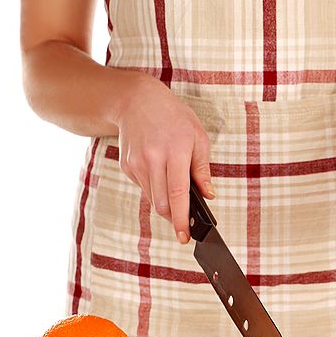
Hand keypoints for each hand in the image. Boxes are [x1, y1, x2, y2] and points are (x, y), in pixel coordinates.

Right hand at [114, 78, 213, 242]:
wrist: (136, 100)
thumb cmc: (173, 116)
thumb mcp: (197, 136)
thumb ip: (202, 169)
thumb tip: (209, 195)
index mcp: (174, 152)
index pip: (178, 194)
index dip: (181, 219)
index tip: (184, 236)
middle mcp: (152, 159)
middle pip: (162, 204)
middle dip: (174, 217)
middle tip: (185, 220)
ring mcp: (136, 164)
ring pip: (152, 199)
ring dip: (166, 203)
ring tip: (174, 186)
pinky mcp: (127, 166)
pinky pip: (144, 188)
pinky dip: (155, 189)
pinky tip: (159, 171)